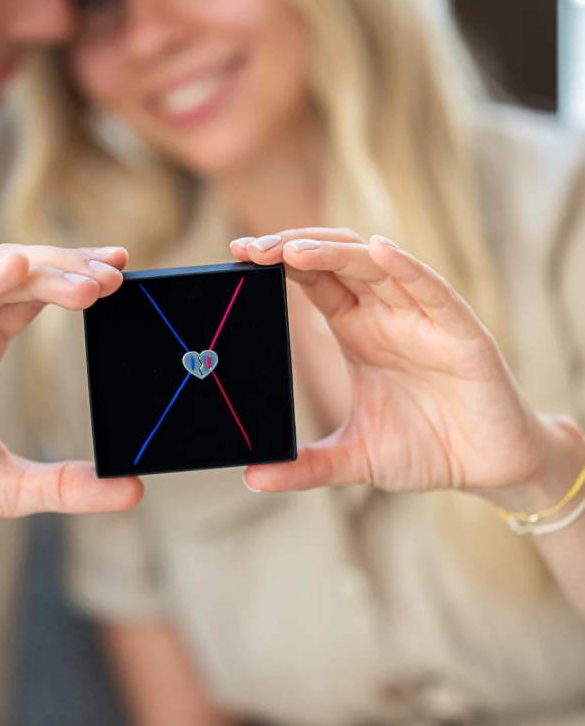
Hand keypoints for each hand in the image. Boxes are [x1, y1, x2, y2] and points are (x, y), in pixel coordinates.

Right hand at [0, 244, 141, 569]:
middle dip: (66, 267)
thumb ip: (66, 485)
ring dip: (36, 273)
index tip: (120, 271)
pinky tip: (11, 271)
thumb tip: (131, 487)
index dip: (72, 277)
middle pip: (11, 276)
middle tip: (115, 271)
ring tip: (85, 278)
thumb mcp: (5, 487)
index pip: (28, 296)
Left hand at [232, 229, 552, 496]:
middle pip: (336, 260)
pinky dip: (407, 268)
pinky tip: (379, 251)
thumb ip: (306, 467)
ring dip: (334, 252)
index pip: (313, 280)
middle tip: (249, 248)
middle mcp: (387, 315)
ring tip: (292, 249)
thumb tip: (253, 477)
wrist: (489, 469)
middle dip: (293, 247)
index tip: (237, 256)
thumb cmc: (428, 450)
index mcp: (358, 331)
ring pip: (376, 265)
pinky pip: (432, 290)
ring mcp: (423, 318)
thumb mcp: (356, 459)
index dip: (278, 262)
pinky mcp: (461, 332)